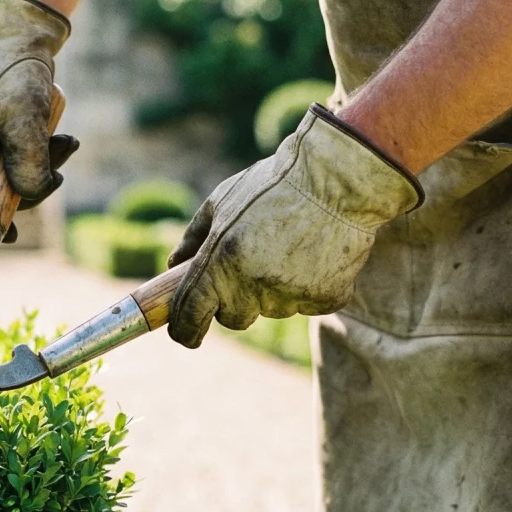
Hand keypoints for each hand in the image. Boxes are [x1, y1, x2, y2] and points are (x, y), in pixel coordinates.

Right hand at [0, 0, 79, 220]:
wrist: (16, 22)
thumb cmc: (15, 67)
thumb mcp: (25, 116)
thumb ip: (27, 162)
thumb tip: (30, 195)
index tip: (13, 235)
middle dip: (28, 183)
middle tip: (59, 171)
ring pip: (6, 165)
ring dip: (39, 161)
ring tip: (67, 142)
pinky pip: (13, 144)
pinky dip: (37, 143)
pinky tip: (57, 129)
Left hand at [166, 105, 422, 347]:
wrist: (338, 177)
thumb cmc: (273, 184)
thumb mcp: (221, 200)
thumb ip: (193, 238)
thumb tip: (173, 266)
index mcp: (219, 262)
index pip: (190, 316)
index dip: (184, 331)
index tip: (186, 334)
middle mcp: (251, 284)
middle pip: (234, 318)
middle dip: (236, 300)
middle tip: (251, 265)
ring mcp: (290, 294)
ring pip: (272, 309)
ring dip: (275, 289)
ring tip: (290, 247)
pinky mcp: (326, 297)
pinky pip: (309, 305)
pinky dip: (311, 286)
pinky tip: (316, 254)